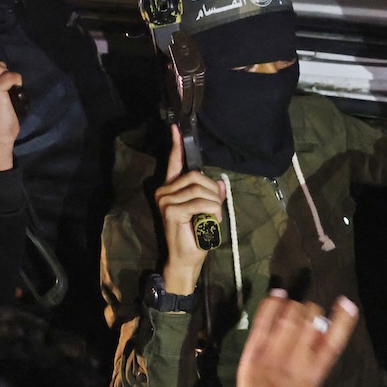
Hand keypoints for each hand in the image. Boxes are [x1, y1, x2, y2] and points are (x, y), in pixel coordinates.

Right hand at [156, 133, 223, 293]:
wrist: (187, 258)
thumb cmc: (196, 236)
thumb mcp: (208, 210)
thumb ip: (211, 195)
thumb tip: (221, 184)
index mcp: (172, 189)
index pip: (174, 163)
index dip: (177, 145)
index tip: (177, 127)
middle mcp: (165, 191)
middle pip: (196, 176)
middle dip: (213, 192)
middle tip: (215, 210)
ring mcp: (166, 200)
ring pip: (200, 189)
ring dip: (214, 205)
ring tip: (211, 220)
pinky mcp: (170, 210)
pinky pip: (200, 202)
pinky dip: (210, 211)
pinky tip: (208, 222)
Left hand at [235, 288, 358, 386]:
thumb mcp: (314, 381)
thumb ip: (321, 356)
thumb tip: (325, 326)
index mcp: (315, 371)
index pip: (334, 341)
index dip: (342, 320)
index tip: (345, 302)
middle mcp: (296, 360)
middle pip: (311, 324)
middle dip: (313, 311)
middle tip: (310, 311)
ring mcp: (274, 353)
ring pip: (290, 318)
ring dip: (295, 307)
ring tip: (295, 307)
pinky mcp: (256, 348)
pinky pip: (264, 320)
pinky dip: (272, 304)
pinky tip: (278, 294)